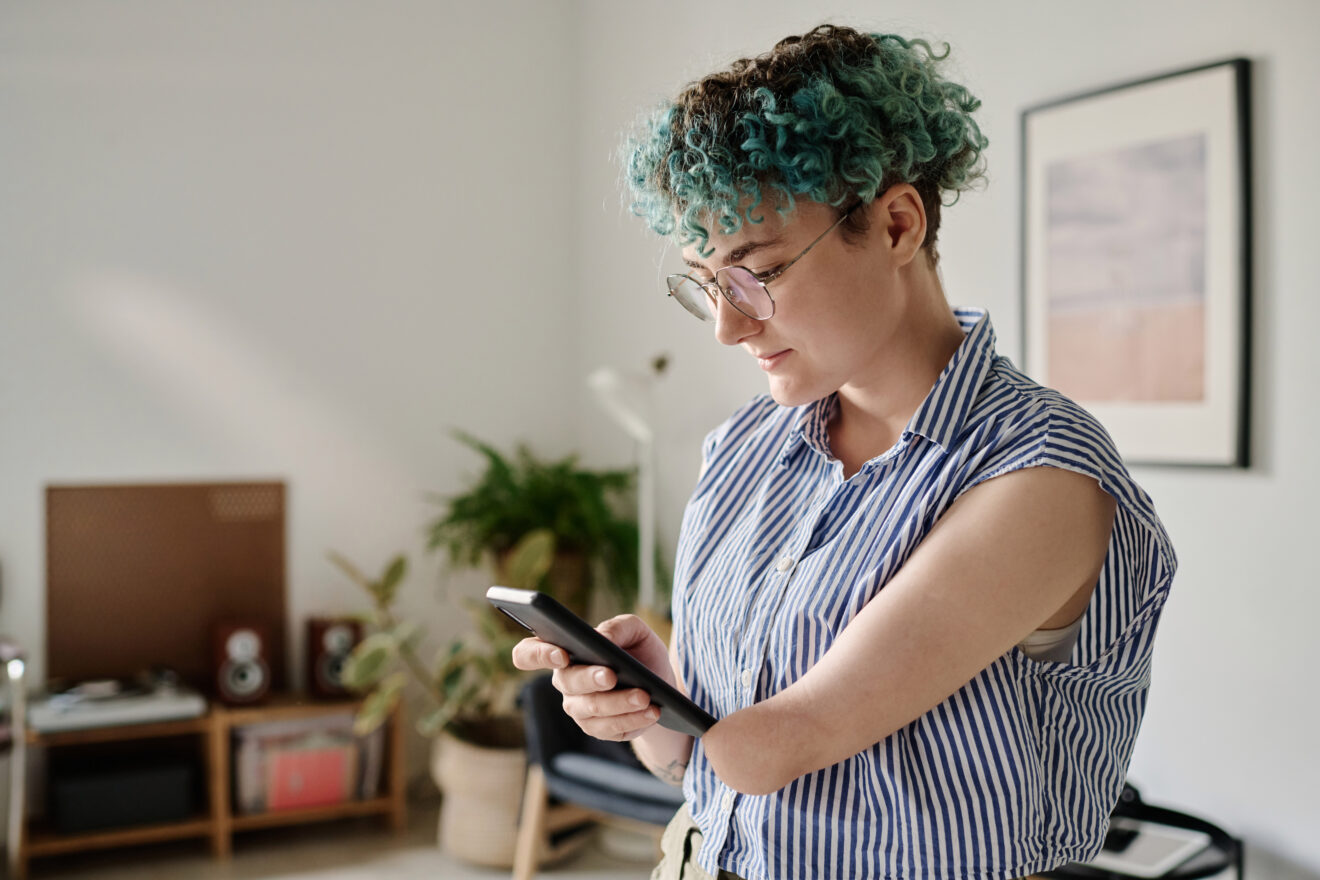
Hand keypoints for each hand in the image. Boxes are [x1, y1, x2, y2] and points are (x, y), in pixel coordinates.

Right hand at [511, 614, 672, 741]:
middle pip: (566, 682)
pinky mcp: (596, 728)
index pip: (528, 653)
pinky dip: (633, 719)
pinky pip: (610, 728)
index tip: (561, 653)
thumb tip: (603, 638)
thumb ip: (617, 627)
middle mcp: (564, 681)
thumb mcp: (635, 630)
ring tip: (644, 696)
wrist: (659, 683)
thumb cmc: (639, 651)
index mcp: (562, 650)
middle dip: (590, 678)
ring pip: (592, 708)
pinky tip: (651, 711)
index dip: (538, 654)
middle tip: (611, 675)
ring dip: (619, 702)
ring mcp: (577, 708)